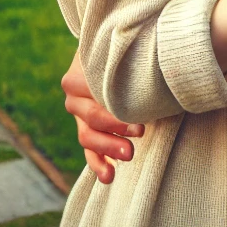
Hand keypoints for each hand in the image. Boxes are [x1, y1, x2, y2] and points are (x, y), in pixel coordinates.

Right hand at [62, 50, 143, 183]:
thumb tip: (152, 64)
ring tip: (130, 155)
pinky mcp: (86, 129)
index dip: (116, 109)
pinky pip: (88, 150)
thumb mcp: (118, 51)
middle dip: (116, 129)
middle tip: (141, 133)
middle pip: (92, 118)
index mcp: (77, 76)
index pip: (93, 96)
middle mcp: (74, 97)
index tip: (141, 118)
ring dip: (108, 148)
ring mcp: (78, 115)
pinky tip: (109, 176)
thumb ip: (125, 58)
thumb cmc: (118, 49)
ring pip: (88, 137)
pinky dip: (98, 163)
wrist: (105, 52)